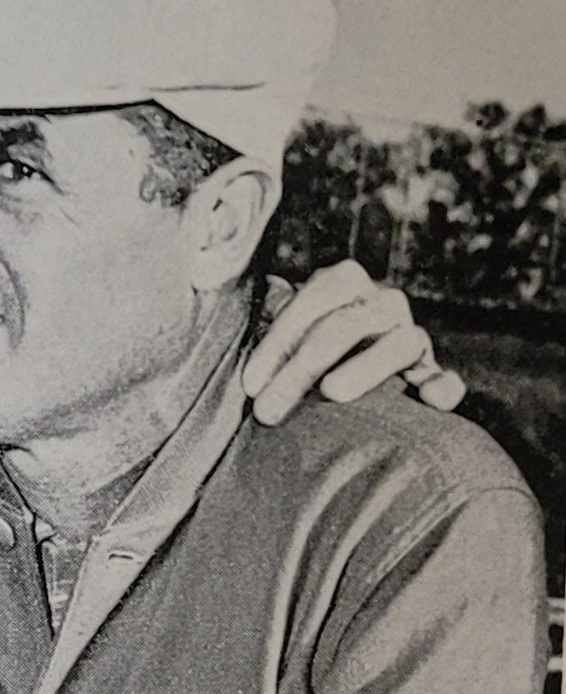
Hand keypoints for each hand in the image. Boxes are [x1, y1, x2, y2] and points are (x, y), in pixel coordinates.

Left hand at [243, 260, 465, 424]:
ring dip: (363, 369)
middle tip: (267, 411)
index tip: (250, 384)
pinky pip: (443, 380)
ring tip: (331, 391)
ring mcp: (412, 336)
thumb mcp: (286, 324)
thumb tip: (259, 290)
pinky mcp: (430, 373)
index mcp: (344, 282)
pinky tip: (431, 400)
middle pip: (343, 328)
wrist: (347, 365)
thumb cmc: (301, 345)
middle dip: (299, 370)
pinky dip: (442, 388)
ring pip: (397, 344)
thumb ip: (273, 314)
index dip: (277, 342)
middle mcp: (383, 302)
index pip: (312, 302)